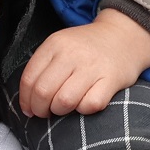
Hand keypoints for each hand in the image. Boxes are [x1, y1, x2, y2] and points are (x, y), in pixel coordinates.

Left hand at [18, 8, 149, 115]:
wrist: (124, 37)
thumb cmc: (87, 48)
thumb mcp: (61, 46)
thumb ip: (43, 67)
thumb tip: (27, 101)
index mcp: (55, 44)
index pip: (29, 78)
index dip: (25, 99)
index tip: (29, 109)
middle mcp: (72, 54)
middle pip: (43, 92)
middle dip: (40, 109)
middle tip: (45, 112)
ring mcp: (92, 67)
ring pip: (64, 101)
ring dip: (60, 111)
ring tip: (64, 108)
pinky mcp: (111, 80)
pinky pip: (89, 105)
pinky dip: (84, 110)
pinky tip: (84, 103)